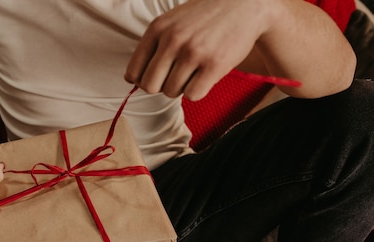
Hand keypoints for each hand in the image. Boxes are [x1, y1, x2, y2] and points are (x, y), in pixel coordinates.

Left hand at [124, 0, 267, 100]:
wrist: (245, 4)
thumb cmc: (204, 17)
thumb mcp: (172, 22)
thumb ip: (152, 47)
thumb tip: (132, 81)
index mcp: (157, 29)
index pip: (133, 73)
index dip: (143, 80)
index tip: (157, 76)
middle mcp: (172, 40)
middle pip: (149, 87)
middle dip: (161, 86)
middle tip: (175, 76)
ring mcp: (193, 52)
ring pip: (170, 92)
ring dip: (181, 87)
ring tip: (193, 71)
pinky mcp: (214, 65)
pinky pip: (192, 96)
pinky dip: (197, 91)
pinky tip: (204, 76)